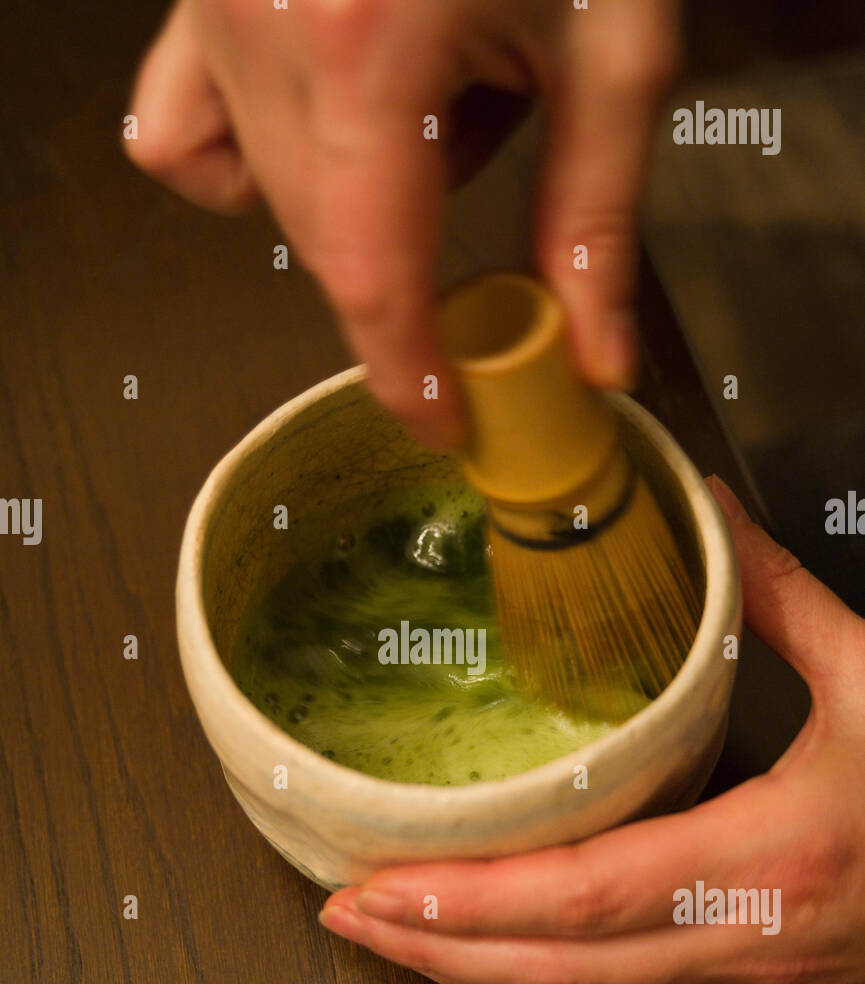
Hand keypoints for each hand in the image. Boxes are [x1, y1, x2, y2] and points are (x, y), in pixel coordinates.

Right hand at [126, 0, 680, 446]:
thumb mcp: (610, 41)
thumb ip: (596, 209)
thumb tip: (592, 350)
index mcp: (365, 42)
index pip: (370, 271)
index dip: (405, 369)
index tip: (438, 417)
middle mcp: (264, 24)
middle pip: (324, 241)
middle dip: (409, 265)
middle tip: (489, 177)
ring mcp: (216, 2)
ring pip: (262, 193)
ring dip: (355, 195)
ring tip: (427, 96)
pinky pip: (177, 123)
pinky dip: (245, 155)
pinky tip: (322, 116)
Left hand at [319, 477, 864, 983]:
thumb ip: (782, 598)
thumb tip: (711, 512)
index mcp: (771, 860)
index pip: (585, 894)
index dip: (472, 900)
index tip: (383, 883)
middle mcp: (749, 941)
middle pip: (561, 969)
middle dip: (442, 951)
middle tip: (349, 917)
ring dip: (482, 981)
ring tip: (400, 943)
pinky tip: (502, 965)